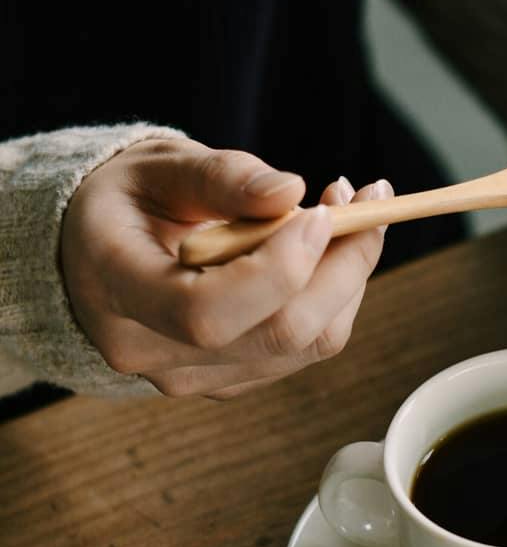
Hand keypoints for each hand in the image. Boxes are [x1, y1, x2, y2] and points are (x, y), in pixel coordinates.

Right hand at [61, 138, 391, 397]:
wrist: (100, 252)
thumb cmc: (128, 201)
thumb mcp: (159, 168)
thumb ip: (221, 177)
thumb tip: (290, 190)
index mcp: (116, 290)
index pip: (206, 312)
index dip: (279, 269)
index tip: (320, 213)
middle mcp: (153, 351)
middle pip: (278, 332)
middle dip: (342, 264)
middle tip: (365, 199)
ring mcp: (196, 376)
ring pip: (308, 342)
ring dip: (349, 275)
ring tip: (346, 209)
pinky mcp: (234, 379)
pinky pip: (308, 346)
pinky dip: (336, 294)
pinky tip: (329, 247)